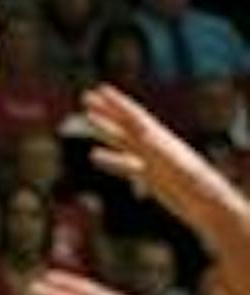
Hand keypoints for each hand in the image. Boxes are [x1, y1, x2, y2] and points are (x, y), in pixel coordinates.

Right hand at [85, 85, 236, 234]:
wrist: (207, 205)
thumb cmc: (194, 183)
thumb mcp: (174, 163)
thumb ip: (157, 147)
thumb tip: (140, 133)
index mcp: (159, 138)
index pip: (133, 116)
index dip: (116, 103)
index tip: (100, 89)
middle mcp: (154, 145)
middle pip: (125, 123)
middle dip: (106, 110)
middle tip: (86, 96)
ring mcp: (151, 160)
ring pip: (123, 140)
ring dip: (105, 129)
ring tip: (88, 117)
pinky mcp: (150, 176)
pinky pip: (124, 163)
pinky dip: (108, 158)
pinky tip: (93, 156)